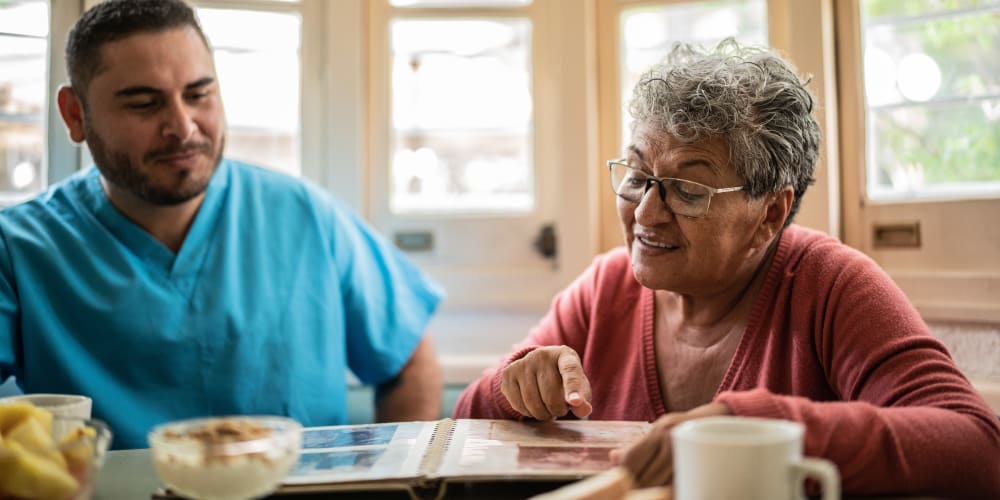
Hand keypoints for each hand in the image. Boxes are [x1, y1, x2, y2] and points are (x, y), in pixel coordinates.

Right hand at [500, 345, 592, 419]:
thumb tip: (583, 409)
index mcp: (565, 355)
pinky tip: (533, 405)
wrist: (538, 365)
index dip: (573, 388)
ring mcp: (523, 363)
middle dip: (558, 410)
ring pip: (533, 403)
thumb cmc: (563, 378)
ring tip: (548, 408)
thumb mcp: (578, 385)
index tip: (575, 402)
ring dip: (543, 414)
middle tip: (559, 408)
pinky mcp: (508, 373)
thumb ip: (583, 398)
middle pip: (551, 396)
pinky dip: (528, 412)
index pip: (570, 371)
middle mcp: (542, 355)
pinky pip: (518, 405)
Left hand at [610, 402, 730, 486]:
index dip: (624, 477)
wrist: (723, 421)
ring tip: (651, 496)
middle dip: (640, 490)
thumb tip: (612, 457)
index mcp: (658, 431)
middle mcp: (671, 439)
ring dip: (654, 495)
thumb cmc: (686, 429)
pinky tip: (666, 495)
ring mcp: (686, 451)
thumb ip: (637, 446)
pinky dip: (670, 493)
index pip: (631, 459)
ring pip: (662, 485)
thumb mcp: (660, 431)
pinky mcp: (700, 464)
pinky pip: (680, 486)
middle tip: (637, 495)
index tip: (623, 487)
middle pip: (646, 476)